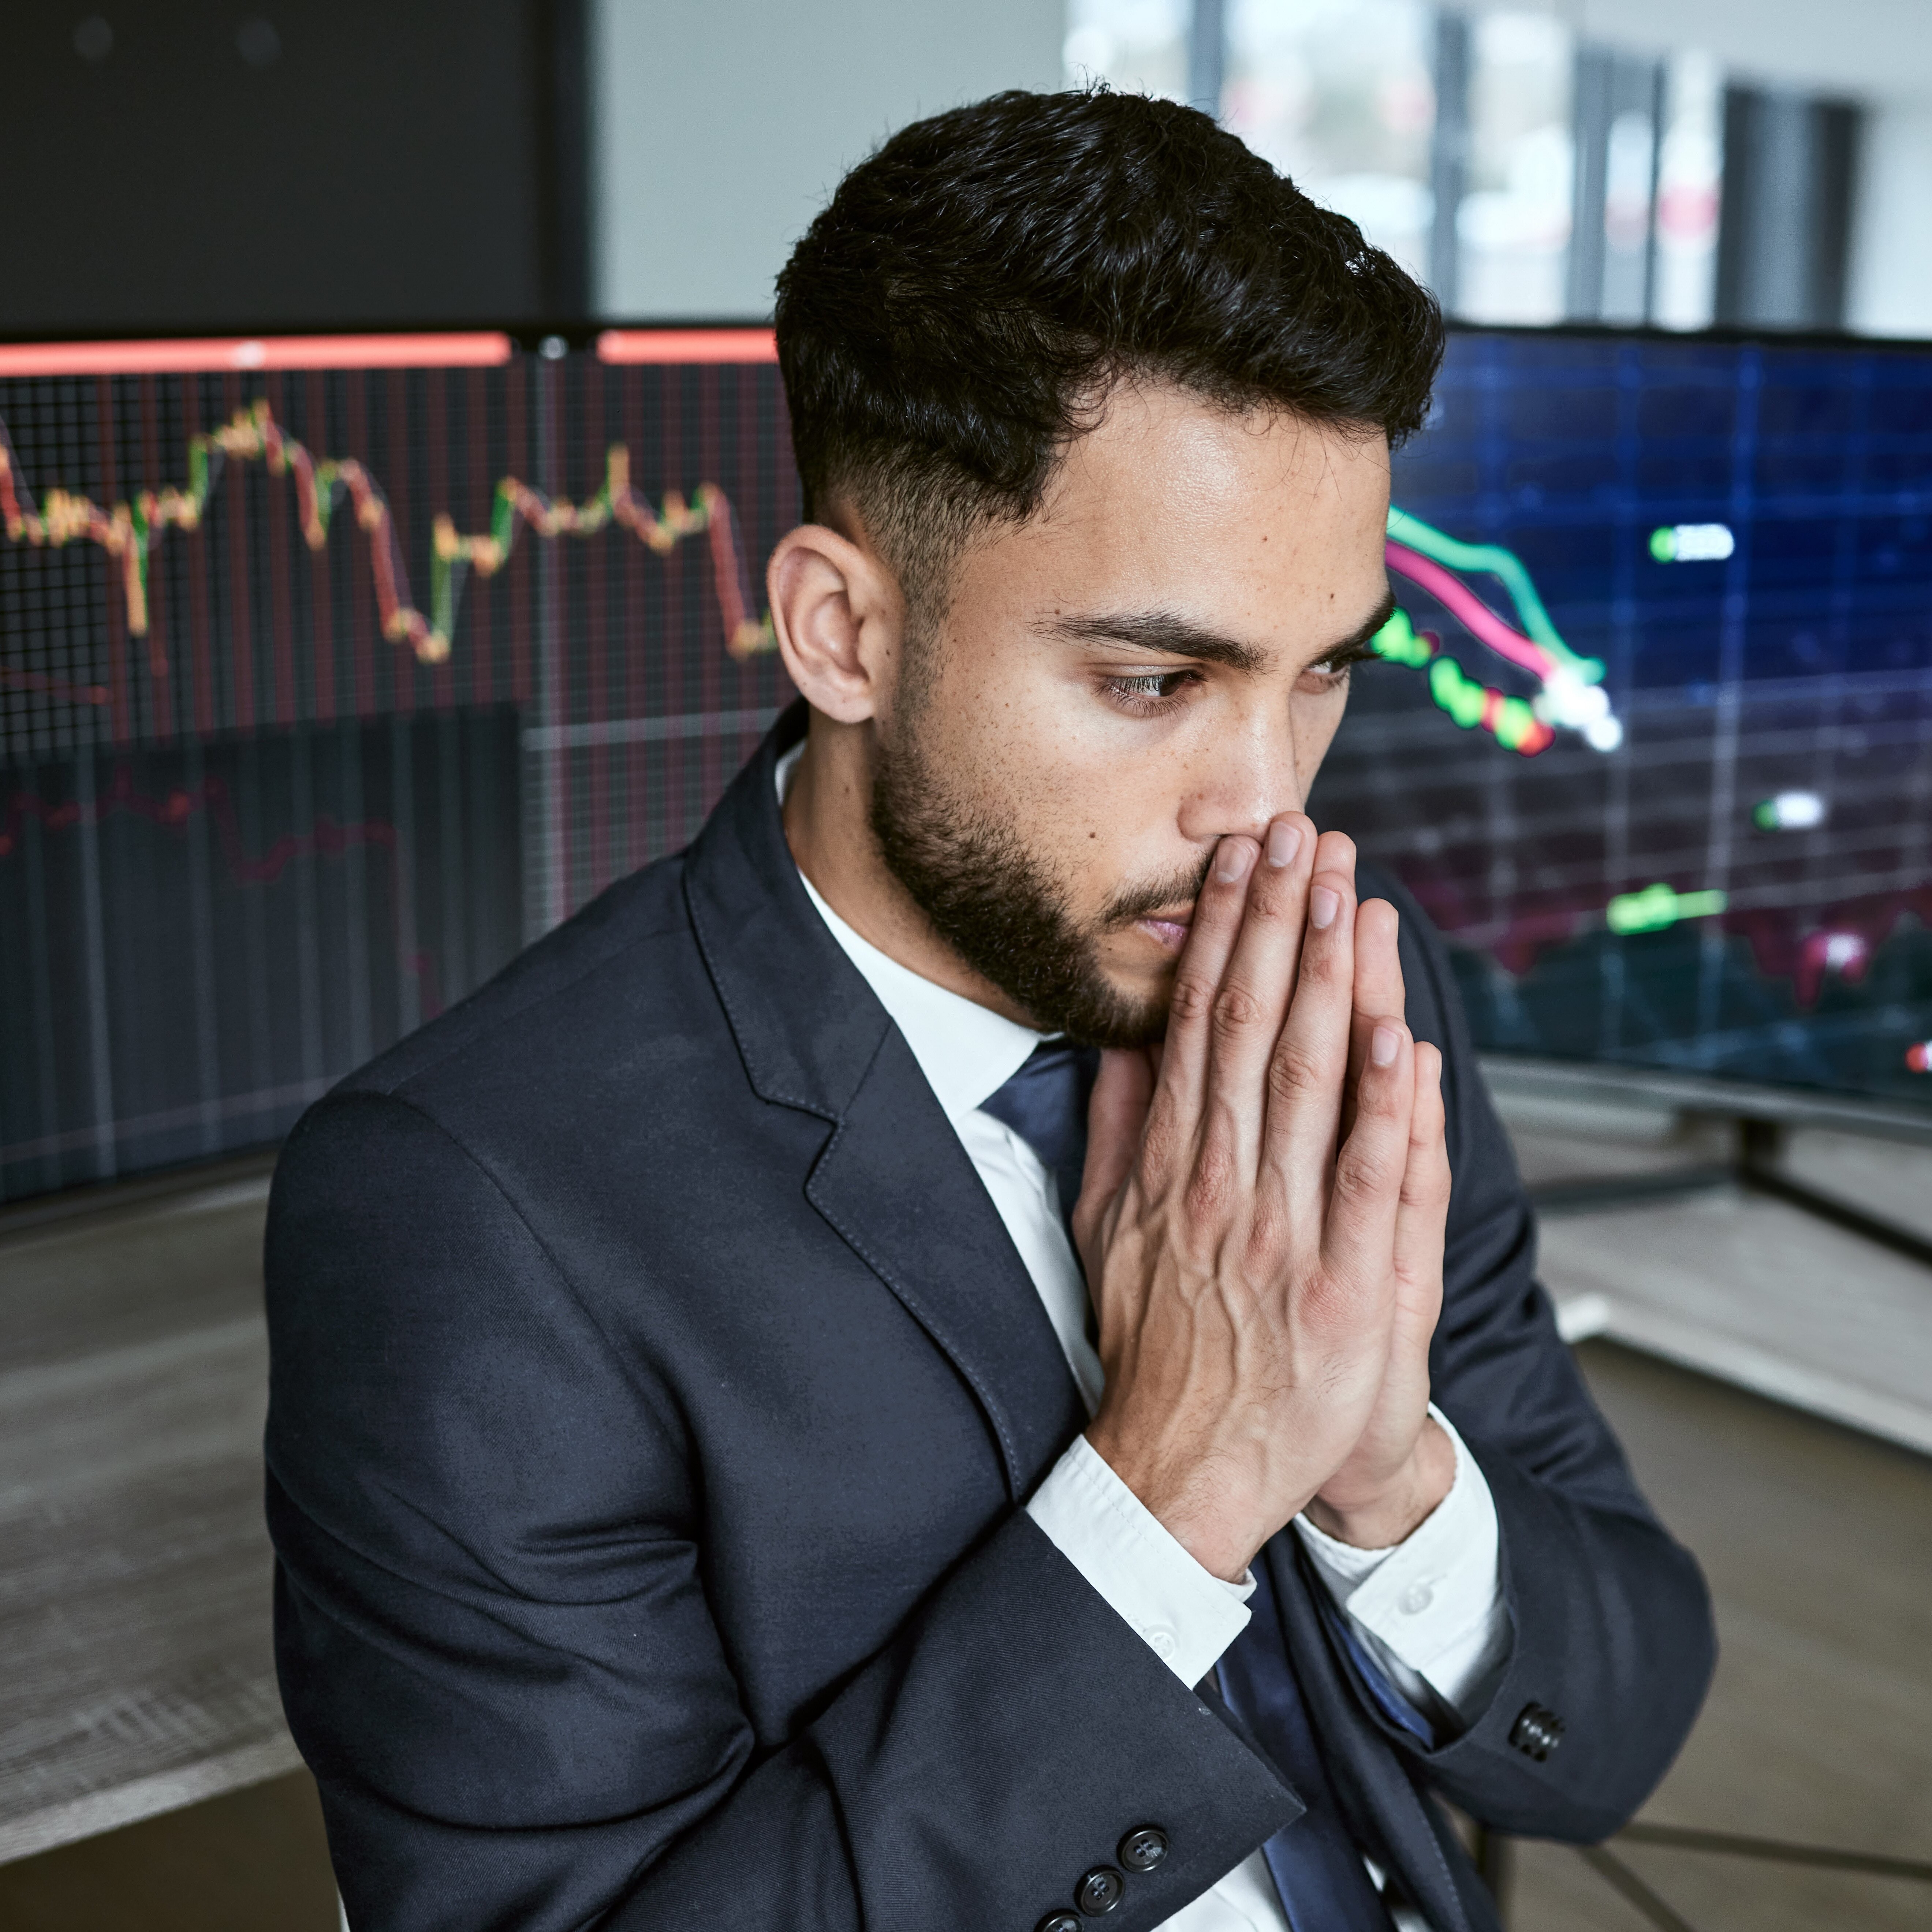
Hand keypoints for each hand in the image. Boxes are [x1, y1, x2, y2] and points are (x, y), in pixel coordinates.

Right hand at [1073, 816, 1434, 1580]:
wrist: (1187, 1467)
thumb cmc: (1153, 1338)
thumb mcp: (1105, 1229)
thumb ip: (1115, 1132)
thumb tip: (1125, 1038)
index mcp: (1168, 1168)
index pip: (1198, 1025)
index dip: (1225, 934)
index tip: (1244, 859)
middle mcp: (1223, 1188)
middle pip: (1252, 1030)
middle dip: (1281, 924)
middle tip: (1302, 834)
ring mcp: (1287, 1236)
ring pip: (1311, 1083)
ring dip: (1332, 980)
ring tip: (1348, 892)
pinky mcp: (1348, 1287)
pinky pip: (1370, 1180)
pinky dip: (1386, 1104)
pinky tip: (1399, 1032)